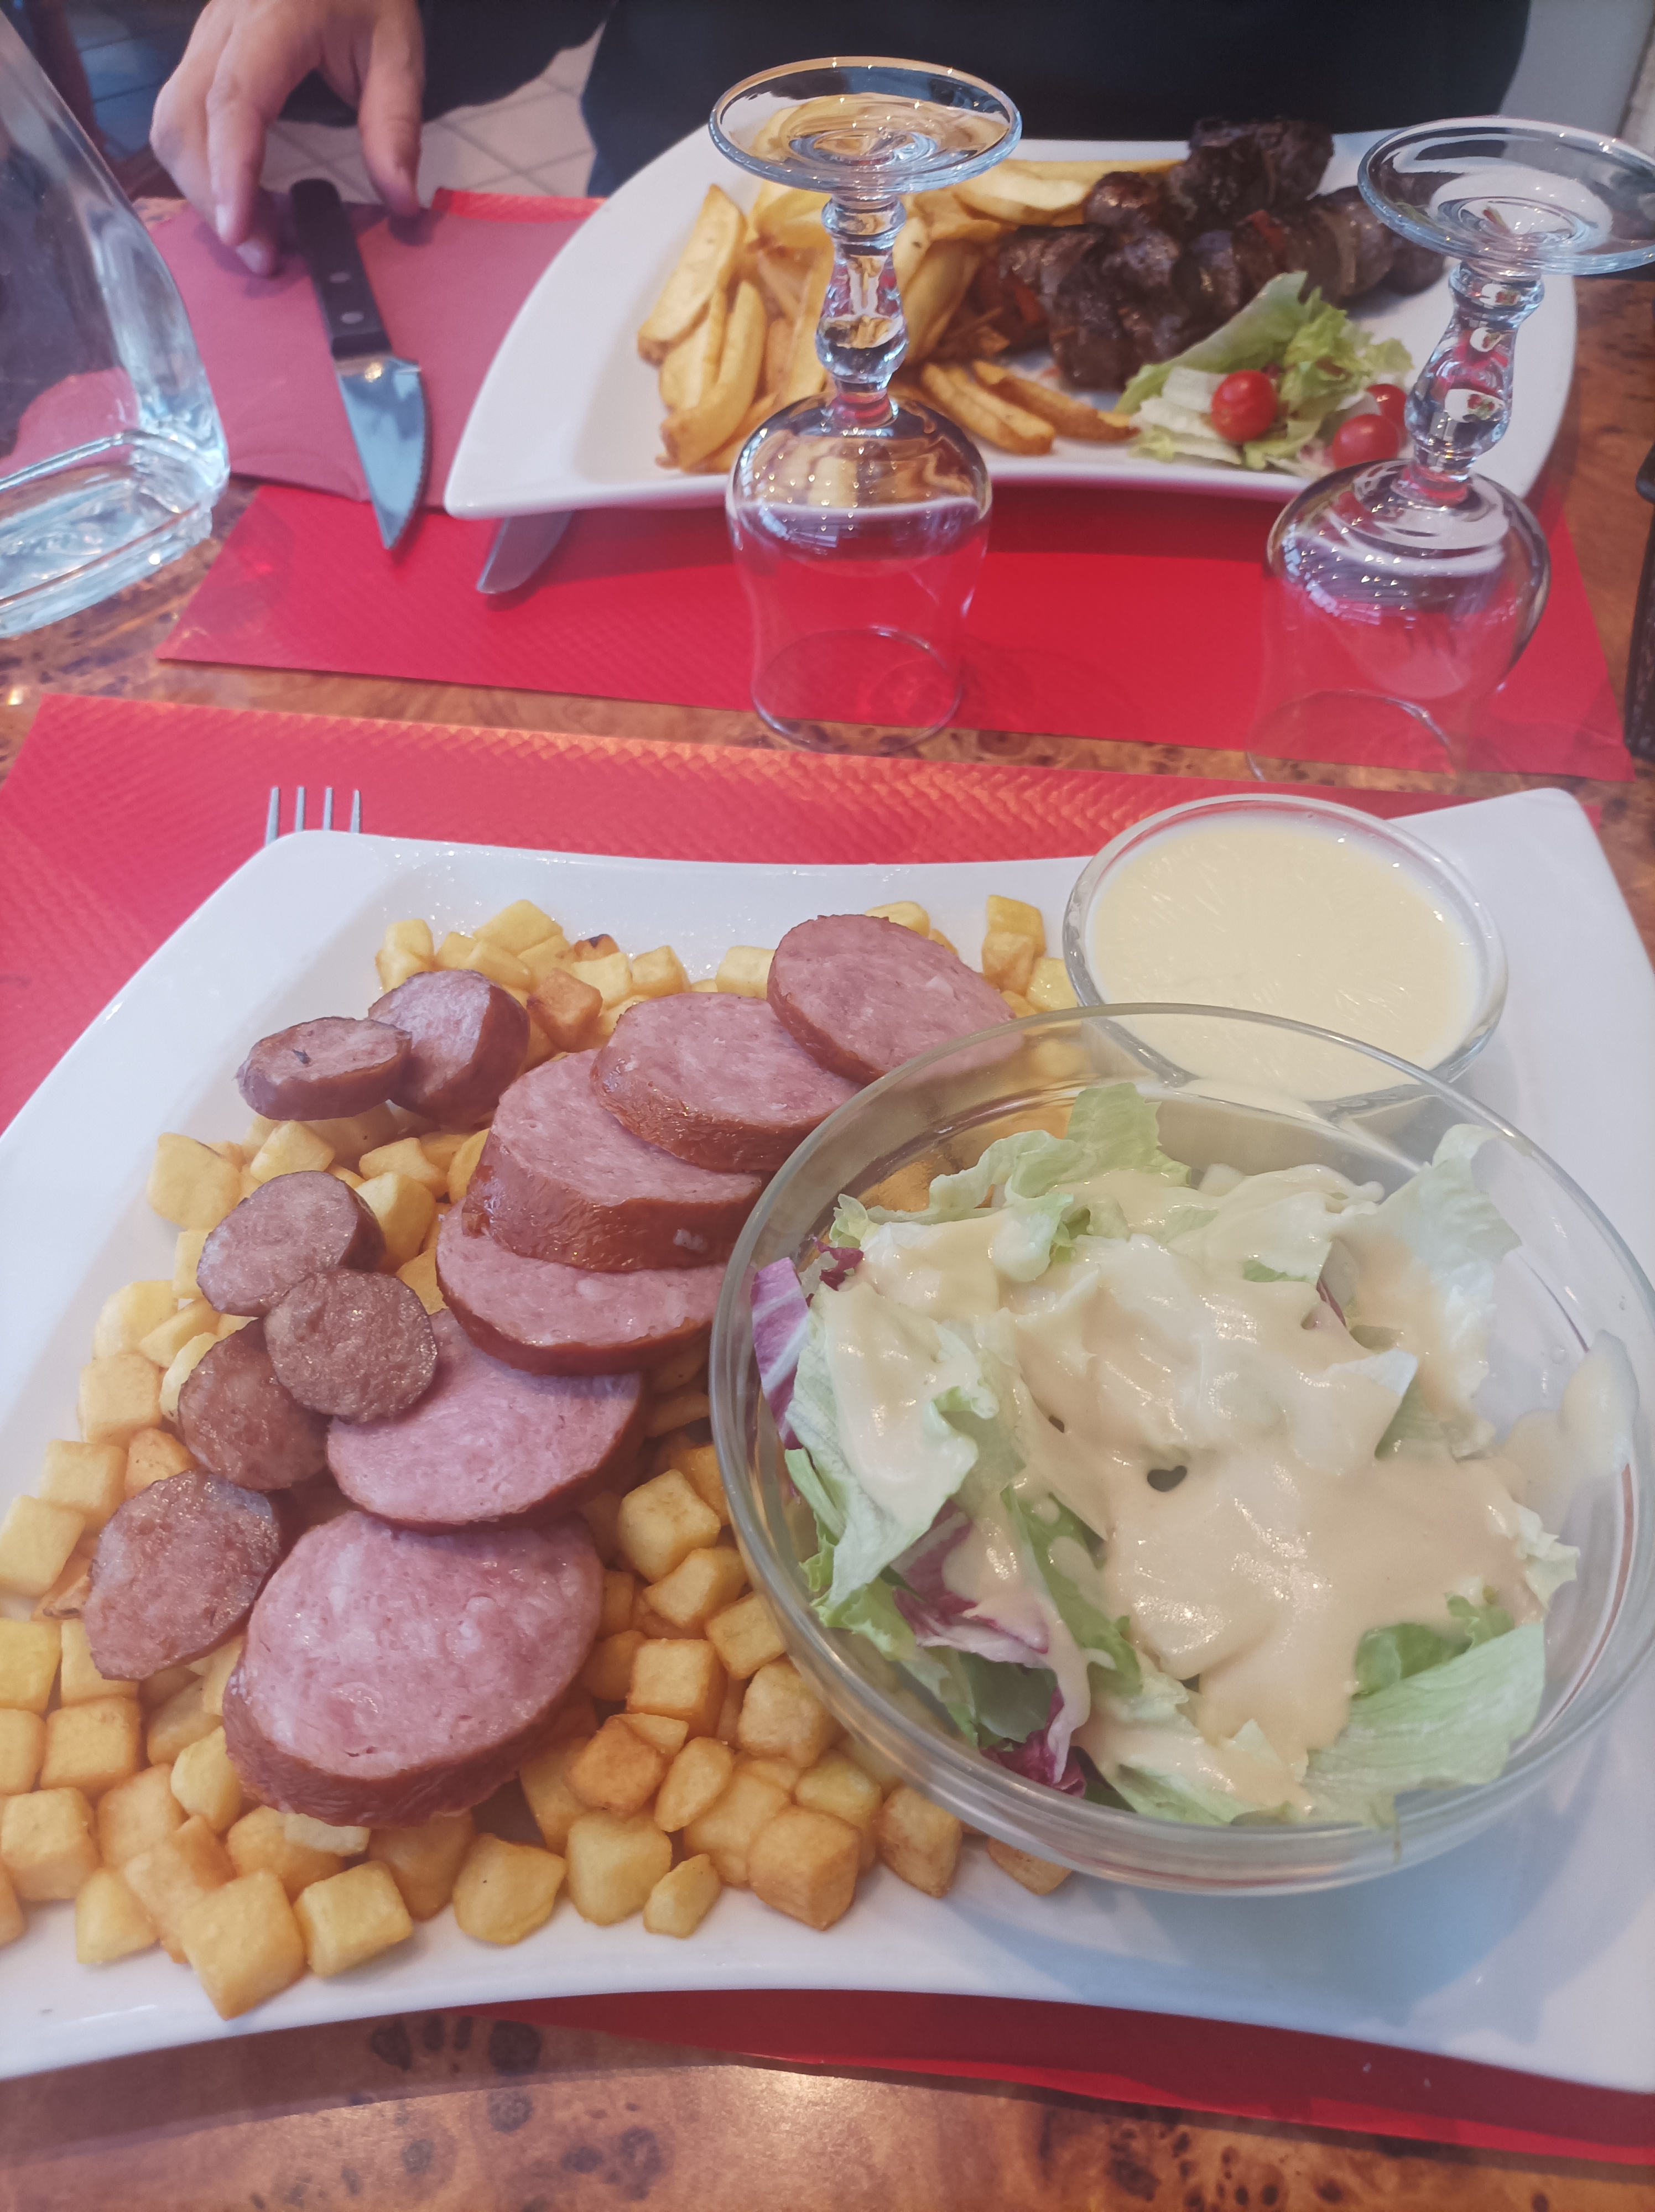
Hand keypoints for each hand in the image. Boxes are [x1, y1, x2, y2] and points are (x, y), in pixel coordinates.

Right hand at [152, 0, 423, 275]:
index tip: (240, 232)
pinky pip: (183, 117)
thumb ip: (396, 124)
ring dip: (201, 189)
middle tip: (264, 257)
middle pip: (186, 117)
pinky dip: (202, 170)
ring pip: (172, 120)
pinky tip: (242, 203)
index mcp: (275, 16)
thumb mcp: (397, 48)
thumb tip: (400, 203)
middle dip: (213, 196)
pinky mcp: (204, 55)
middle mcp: (224, 25)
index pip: (236, 98)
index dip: (231, 170)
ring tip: (255, 239)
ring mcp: (206, 38)